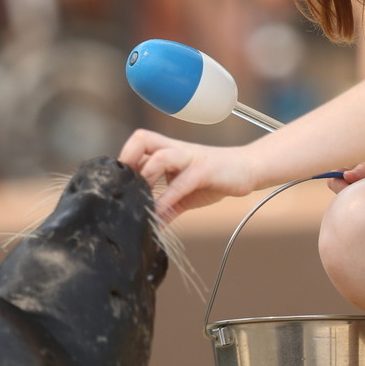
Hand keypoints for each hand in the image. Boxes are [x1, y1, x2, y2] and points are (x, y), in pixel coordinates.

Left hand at [118, 129, 258, 219]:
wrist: (248, 170)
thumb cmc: (213, 179)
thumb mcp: (184, 196)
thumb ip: (166, 209)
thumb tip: (149, 227)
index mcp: (167, 151)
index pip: (137, 145)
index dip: (123, 161)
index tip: (116, 185)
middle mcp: (176, 150)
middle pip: (142, 139)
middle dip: (128, 160)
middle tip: (122, 186)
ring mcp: (190, 158)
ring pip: (160, 155)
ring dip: (146, 176)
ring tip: (139, 199)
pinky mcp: (205, 170)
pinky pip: (182, 182)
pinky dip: (168, 198)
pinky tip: (160, 213)